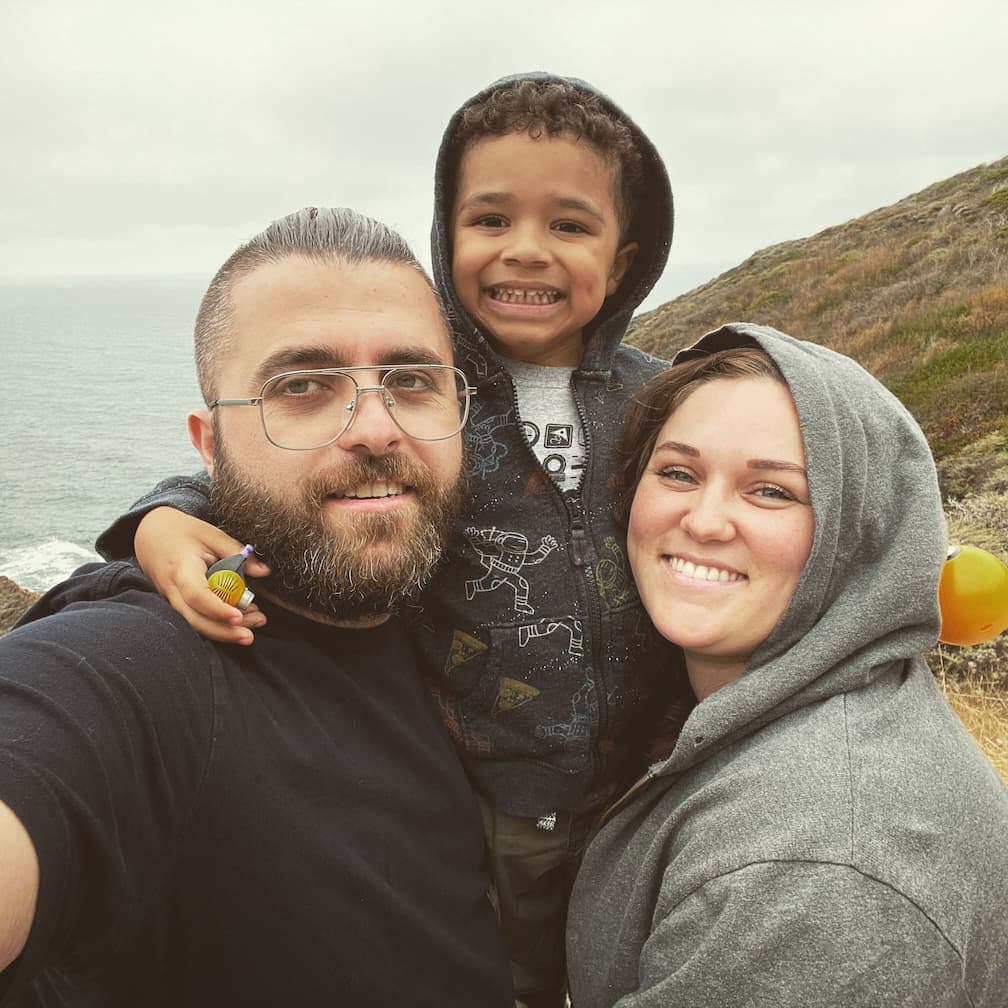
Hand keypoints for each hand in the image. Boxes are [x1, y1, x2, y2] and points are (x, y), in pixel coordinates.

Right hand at [134, 507, 271, 644]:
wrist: (150, 534)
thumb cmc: (181, 532)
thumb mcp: (211, 534)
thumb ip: (236, 552)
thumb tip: (263, 572)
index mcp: (181, 568)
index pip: (197, 595)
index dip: (217, 609)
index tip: (238, 617)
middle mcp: (173, 590)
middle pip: (195, 620)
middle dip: (223, 632)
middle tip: (251, 635)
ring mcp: (172, 600)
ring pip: (195, 624)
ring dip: (224, 631)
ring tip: (254, 625)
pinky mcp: (177, 605)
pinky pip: (196, 619)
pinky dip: (217, 623)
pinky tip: (240, 619)